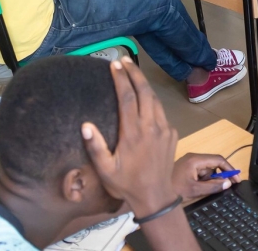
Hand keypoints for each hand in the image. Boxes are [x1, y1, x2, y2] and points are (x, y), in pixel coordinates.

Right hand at [82, 57, 184, 218]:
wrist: (156, 196)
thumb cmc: (126, 183)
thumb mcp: (105, 169)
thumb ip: (95, 147)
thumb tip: (85, 125)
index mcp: (133, 133)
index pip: (127, 98)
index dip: (121, 79)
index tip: (114, 65)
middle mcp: (151, 126)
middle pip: (145, 92)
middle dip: (135, 73)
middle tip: (124, 60)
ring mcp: (164, 129)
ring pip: (156, 100)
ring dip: (145, 85)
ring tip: (134, 73)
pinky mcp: (172, 134)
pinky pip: (162, 113)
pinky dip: (153, 102)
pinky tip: (146, 101)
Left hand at [174, 153, 236, 198]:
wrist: (153, 194)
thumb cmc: (173, 190)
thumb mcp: (195, 190)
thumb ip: (213, 186)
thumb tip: (228, 183)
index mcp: (195, 159)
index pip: (218, 160)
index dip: (230, 169)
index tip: (237, 179)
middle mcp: (192, 157)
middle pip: (213, 164)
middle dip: (217, 176)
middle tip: (220, 187)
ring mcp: (188, 161)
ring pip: (206, 168)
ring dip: (208, 179)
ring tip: (199, 189)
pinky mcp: (185, 167)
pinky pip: (199, 171)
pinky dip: (202, 179)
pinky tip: (195, 187)